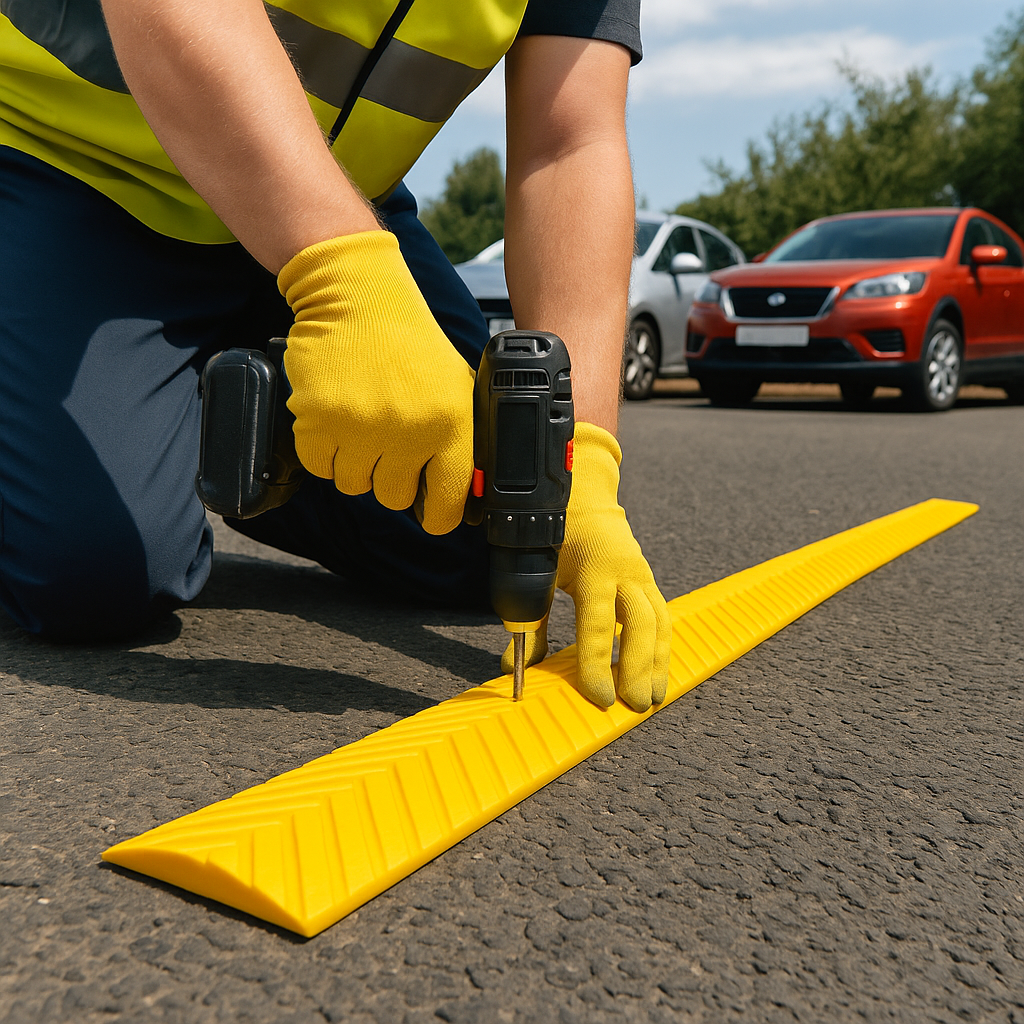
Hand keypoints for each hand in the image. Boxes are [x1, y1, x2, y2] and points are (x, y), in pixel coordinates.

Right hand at [278, 231, 474, 534]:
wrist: (358, 296)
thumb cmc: (409, 343)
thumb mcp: (453, 387)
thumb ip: (457, 440)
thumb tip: (460, 495)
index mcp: (450, 424)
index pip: (447, 500)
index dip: (438, 516)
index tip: (432, 516)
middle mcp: (408, 431)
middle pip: (393, 497)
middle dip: (389, 476)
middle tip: (386, 442)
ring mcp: (361, 427)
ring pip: (353, 484)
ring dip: (354, 462)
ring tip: (360, 422)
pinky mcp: (319, 420)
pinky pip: (318, 466)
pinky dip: (323, 450)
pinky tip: (335, 419)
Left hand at [502, 423, 670, 710]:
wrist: (582, 497)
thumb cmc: (553, 537)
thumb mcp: (536, 571)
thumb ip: (527, 619)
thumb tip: (514, 668)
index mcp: (593, 569)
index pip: (597, 625)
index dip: (598, 664)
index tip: (599, 697)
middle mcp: (626, 572)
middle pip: (641, 625)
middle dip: (640, 668)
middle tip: (636, 706)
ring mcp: (642, 575)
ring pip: (659, 623)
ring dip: (659, 663)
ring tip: (654, 698)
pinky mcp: (648, 581)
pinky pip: (662, 617)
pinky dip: (662, 647)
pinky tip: (659, 673)